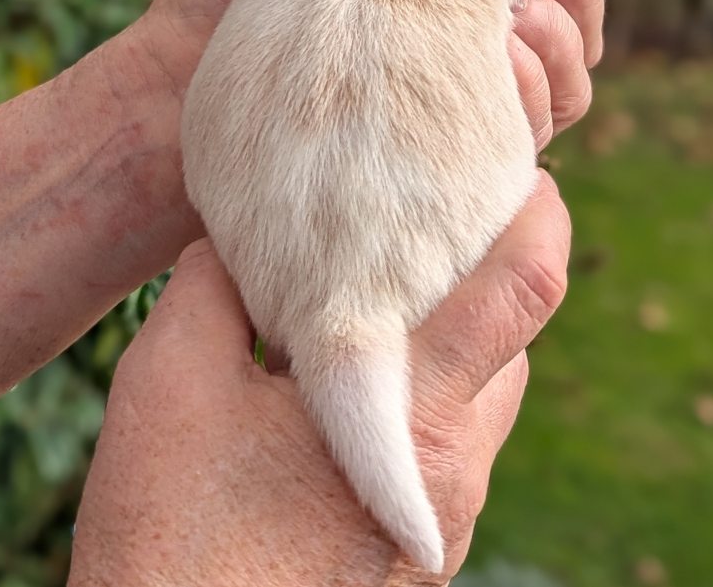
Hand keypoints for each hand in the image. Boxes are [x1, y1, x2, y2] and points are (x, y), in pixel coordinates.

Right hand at [68, 172, 570, 586]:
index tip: (520, 166)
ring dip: (455, 337)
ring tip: (384, 296)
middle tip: (433, 218)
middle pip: (518, 338)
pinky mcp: (422, 546)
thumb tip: (232, 238)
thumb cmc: (172, 534)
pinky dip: (430, 392)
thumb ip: (213, 287)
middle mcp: (457, 463)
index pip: (529, 286)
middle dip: (490, 271)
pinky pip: (454, 443)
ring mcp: (447, 514)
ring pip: (488, 394)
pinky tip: (356, 384)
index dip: (542, 212)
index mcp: (416, 410)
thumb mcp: (170, 383)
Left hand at [114, 0, 606, 160]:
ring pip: (561, 96)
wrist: (165, 90)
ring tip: (525, 19)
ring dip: (564, 52)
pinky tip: (504, 62)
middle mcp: (454, 63)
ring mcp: (447, 122)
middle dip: (577, 3)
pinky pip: (521, 153)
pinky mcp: (436, 177)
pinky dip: (534, 106)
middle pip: (568, 42)